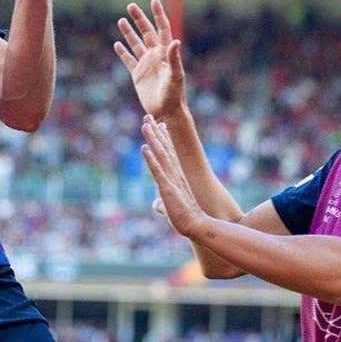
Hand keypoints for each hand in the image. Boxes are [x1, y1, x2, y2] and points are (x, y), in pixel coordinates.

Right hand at [114, 0, 185, 118]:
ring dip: (129, 32)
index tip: (154, 1)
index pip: (162, 29)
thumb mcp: (175, 76)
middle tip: (130, 5)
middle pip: (146, 32)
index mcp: (165, 53)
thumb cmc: (175, 95)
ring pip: (136, 44)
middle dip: (139, 19)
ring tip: (121, 20)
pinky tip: (117, 44)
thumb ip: (174, 58)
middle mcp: (156, 56)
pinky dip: (123, 52)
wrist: (166, 112)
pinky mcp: (138, 75)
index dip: (158, 15)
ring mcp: (146, 65)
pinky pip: (129, 60)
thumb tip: (175, 41)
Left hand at [140, 116, 206, 237]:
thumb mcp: (169, 207)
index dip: (163, 138)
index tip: (159, 123)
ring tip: (146, 123)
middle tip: (149, 116)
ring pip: (160, 155)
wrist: (196, 225)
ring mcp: (171, 179)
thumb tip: (155, 206)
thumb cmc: (184, 217)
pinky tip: (144, 147)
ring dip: (153, 138)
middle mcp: (174, 173)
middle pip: (164, 148)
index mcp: (175, 175)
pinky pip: (157, 170)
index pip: (168, 153)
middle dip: (156, 132)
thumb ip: (161, 204)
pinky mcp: (167, 188)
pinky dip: (150, 159)